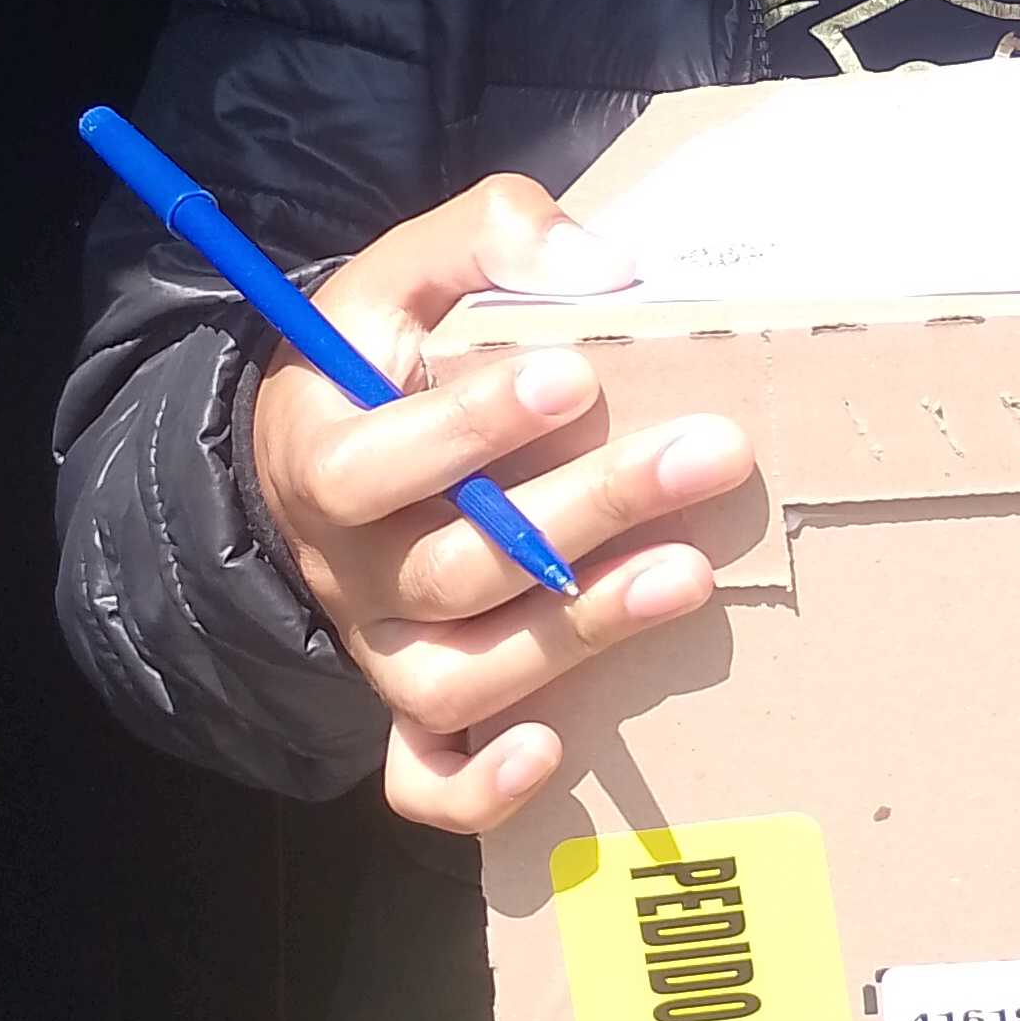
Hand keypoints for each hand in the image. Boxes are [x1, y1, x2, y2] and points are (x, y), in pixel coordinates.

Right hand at [246, 171, 750, 831]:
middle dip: (587, 510)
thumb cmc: (376, 359)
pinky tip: (557, 749)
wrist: (312, 453)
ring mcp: (380, 647)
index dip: (475, 427)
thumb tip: (599, 259)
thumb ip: (484, 236)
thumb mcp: (400, 276)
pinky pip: (421, 777)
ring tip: (689, 574)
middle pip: (454, 567)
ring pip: (457, 674)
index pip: (380, 459)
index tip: (577, 373)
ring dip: (577, 633)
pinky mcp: (408, 705)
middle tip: (707, 453)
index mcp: (323, 455)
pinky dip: (477, 785)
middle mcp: (347, 569)